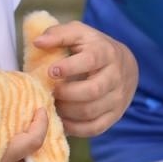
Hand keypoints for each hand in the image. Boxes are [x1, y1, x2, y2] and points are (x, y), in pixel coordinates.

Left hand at [33, 21, 138, 135]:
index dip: (69, 67)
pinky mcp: (115, 115)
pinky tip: (62, 119)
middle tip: (50, 91)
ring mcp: (117, 98)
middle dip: (66, 93)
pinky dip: (75, 127)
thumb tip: (38, 42)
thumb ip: (58, 34)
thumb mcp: (79, 34)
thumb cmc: (93, 48)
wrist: (125, 65)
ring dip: (67, 111)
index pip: (91, 61)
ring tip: (54, 104)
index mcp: (106, 53)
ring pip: (90, 111)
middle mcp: (116, 76)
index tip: (51, 71)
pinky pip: (94, 128)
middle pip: (92, 91)